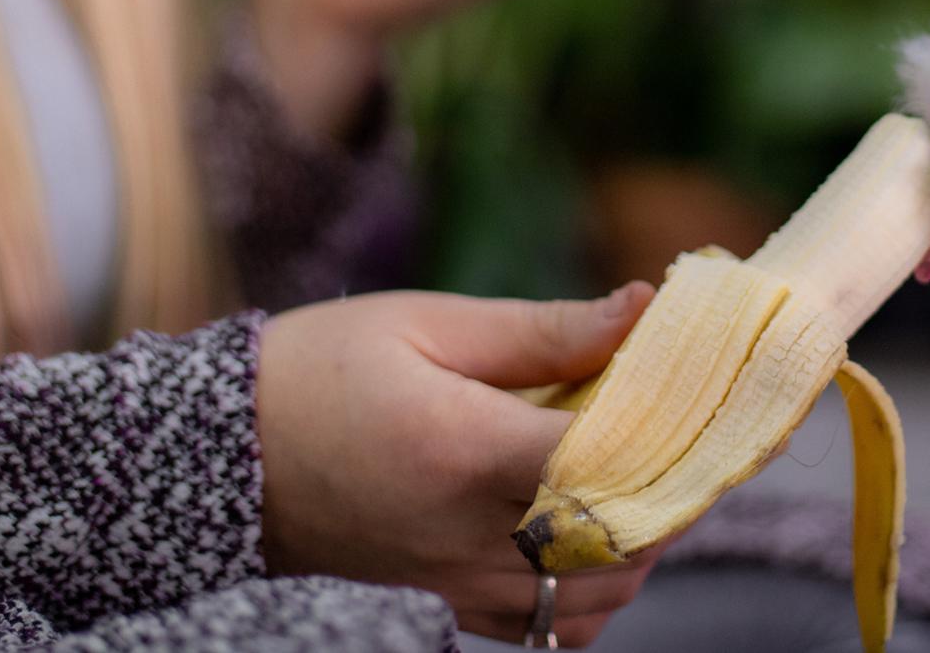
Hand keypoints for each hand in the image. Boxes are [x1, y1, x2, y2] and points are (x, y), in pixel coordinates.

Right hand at [257, 284, 660, 644]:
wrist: (223, 456)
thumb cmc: (322, 369)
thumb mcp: (427, 324)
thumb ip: (544, 330)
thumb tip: (643, 309)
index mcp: (463, 448)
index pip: (607, 461)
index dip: (673, 432)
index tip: (706, 396)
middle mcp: (465, 531)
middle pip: (617, 537)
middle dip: (674, 491)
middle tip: (698, 436)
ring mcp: (456, 580)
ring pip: (595, 597)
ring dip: (643, 546)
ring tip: (650, 483)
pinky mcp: (445, 602)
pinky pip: (546, 629)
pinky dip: (594, 594)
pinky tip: (598, 538)